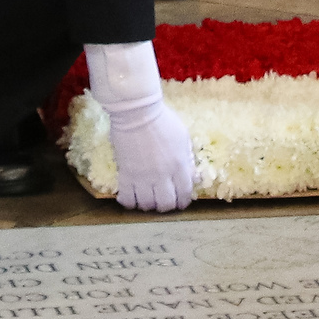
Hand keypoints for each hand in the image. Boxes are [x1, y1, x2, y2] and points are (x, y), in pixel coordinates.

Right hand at [88, 42, 196, 211]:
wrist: (136, 111)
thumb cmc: (162, 120)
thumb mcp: (183, 136)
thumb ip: (188, 159)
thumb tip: (193, 177)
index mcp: (179, 166)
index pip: (184, 194)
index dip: (183, 202)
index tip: (180, 202)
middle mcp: (162, 175)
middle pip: (165, 204)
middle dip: (166, 206)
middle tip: (163, 201)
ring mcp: (142, 176)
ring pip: (146, 205)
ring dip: (148, 206)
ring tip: (147, 199)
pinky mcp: (125, 174)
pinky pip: (127, 198)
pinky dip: (129, 203)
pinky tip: (131, 198)